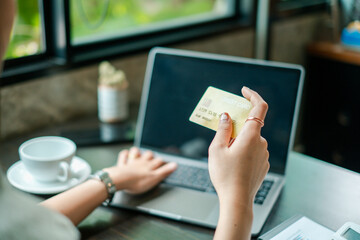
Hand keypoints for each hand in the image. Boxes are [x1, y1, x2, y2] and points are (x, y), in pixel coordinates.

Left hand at [104, 147, 176, 193]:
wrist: (120, 180)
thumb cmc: (137, 181)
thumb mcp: (155, 178)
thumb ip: (164, 171)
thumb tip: (175, 165)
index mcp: (149, 166)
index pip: (159, 161)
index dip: (163, 162)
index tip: (167, 163)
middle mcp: (141, 162)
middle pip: (148, 155)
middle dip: (151, 155)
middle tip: (153, 157)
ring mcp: (131, 162)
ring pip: (136, 153)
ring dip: (138, 152)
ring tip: (139, 153)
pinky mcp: (122, 165)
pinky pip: (123, 156)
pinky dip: (125, 154)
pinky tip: (126, 154)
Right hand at [208, 86, 269, 205]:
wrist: (237, 200)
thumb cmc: (225, 175)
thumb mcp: (217, 149)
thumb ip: (222, 130)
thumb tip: (226, 116)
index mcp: (251, 136)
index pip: (259, 107)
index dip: (252, 96)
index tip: (243, 91)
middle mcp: (261, 143)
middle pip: (250, 125)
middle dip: (236, 126)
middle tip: (221, 134)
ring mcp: (263, 154)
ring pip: (250, 140)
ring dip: (238, 141)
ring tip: (224, 155)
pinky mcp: (263, 164)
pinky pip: (253, 151)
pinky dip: (243, 151)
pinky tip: (232, 164)